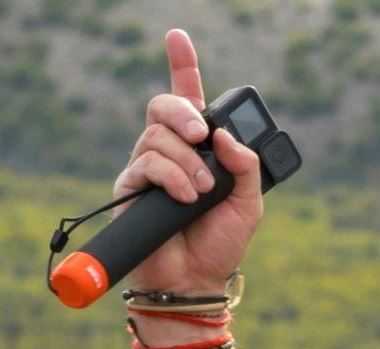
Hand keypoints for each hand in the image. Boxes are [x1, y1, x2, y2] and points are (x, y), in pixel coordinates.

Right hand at [109, 28, 268, 294]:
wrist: (197, 280)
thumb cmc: (221, 243)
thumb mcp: (249, 203)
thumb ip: (244, 166)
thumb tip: (224, 137)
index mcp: (197, 148)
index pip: (188, 98)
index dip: (182, 65)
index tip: (177, 37)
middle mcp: (168, 152)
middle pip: (163, 106)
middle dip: (183, 112)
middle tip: (203, 137)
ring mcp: (147, 168)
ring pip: (157, 136)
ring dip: (186, 160)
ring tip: (202, 190)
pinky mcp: (131, 188)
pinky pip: (147, 164)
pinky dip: (172, 176)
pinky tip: (186, 196)